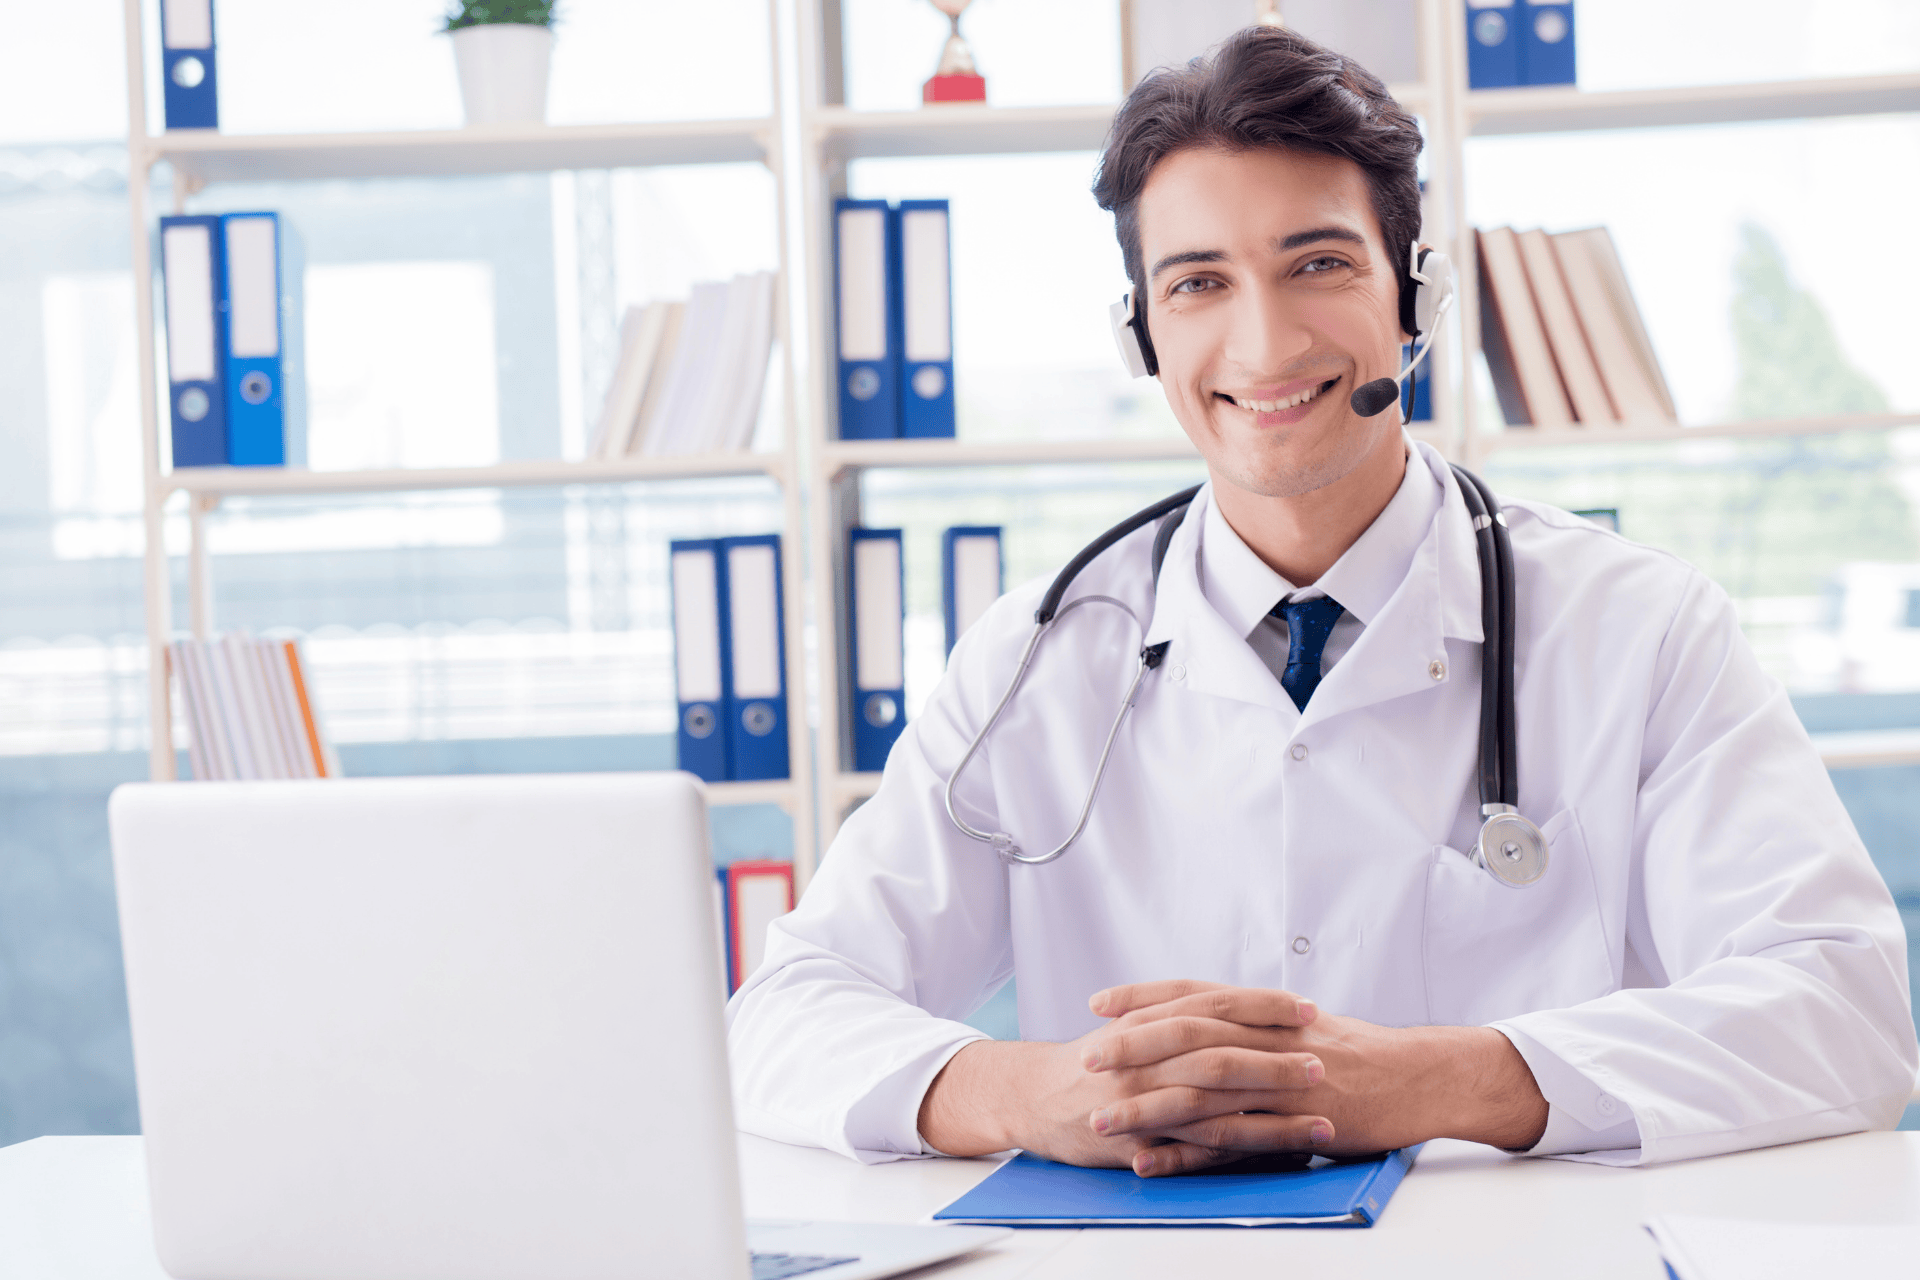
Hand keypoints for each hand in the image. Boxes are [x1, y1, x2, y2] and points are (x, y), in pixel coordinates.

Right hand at [917, 987, 1330, 1175]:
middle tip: (1322, 1061)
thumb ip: (1178, 1015)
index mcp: (1150, 1020)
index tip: (1305, 1006)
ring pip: (1215, 1105)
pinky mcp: (1139, 1141)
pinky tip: (1272, 1159)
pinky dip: (1237, 1152)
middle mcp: (1147, 1056)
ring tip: (1320, 1119)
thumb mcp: (1131, 1025)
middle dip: (1275, 1058)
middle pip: (1220, 1051)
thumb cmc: (1090, 1061)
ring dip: (1272, 1114)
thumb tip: (1234, 1008)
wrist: (1031, 1096)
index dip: (1262, 1004)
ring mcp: (1143, 1100)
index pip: (1215, 1003)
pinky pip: (1194, 1148)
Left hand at [1084, 980, 1548, 1171]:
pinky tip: (1151, 1161)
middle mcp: (1270, 1038)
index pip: (1193, 993)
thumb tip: (1210, 1019)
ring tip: (1101, 1116)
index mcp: (1266, 1012)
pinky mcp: (1297, 1124)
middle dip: (1131, 1044)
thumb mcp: (1302, 1026)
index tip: (1099, 1002)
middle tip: (1086, 1055)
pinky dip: (1188, 1152)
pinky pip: (1234, 1140)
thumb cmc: (1363, 1054)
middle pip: (1188, 1033)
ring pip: (1203, 1089)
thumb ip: (1255, 1023)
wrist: (1422, 1077)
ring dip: (1146, 1104)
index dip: (1143, 996)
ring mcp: (1283, 1081)